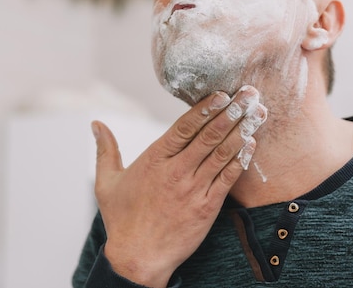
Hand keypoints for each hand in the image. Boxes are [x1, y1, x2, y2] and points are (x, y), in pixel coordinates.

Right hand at [92, 86, 266, 287]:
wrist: (138, 258)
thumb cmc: (122, 219)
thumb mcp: (106, 182)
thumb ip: (106, 149)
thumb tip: (95, 124)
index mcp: (155, 160)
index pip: (185, 127)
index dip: (205, 108)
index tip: (221, 93)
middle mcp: (177, 171)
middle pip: (209, 136)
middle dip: (232, 112)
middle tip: (248, 94)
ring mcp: (194, 189)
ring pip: (222, 153)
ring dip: (242, 131)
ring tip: (257, 112)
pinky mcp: (207, 207)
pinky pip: (228, 178)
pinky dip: (241, 160)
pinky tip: (252, 144)